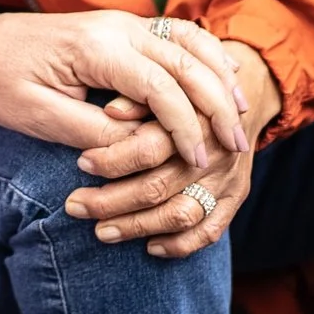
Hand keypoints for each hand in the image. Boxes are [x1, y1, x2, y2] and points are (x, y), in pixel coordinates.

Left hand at [0, 9, 249, 168]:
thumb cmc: (1, 84)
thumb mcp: (39, 118)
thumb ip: (94, 132)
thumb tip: (145, 147)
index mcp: (94, 45)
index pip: (158, 83)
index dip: (183, 124)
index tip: (199, 159)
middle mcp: (116, 26)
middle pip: (184, 60)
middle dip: (215, 103)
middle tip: (237, 145)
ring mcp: (123, 23)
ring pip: (188, 42)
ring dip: (218, 76)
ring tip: (241, 115)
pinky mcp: (124, 30)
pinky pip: (177, 36)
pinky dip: (206, 55)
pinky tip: (224, 81)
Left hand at [66, 39, 279, 258]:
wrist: (238, 82)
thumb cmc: (176, 73)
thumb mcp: (150, 65)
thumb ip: (133, 90)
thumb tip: (111, 111)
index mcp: (196, 110)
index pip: (153, 143)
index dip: (113, 158)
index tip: (81, 164)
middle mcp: (216, 143)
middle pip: (161, 183)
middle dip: (112, 200)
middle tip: (74, 205)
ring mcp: (230, 171)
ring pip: (182, 212)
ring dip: (137, 226)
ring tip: (99, 231)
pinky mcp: (238, 192)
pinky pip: (212, 229)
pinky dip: (180, 244)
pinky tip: (150, 247)